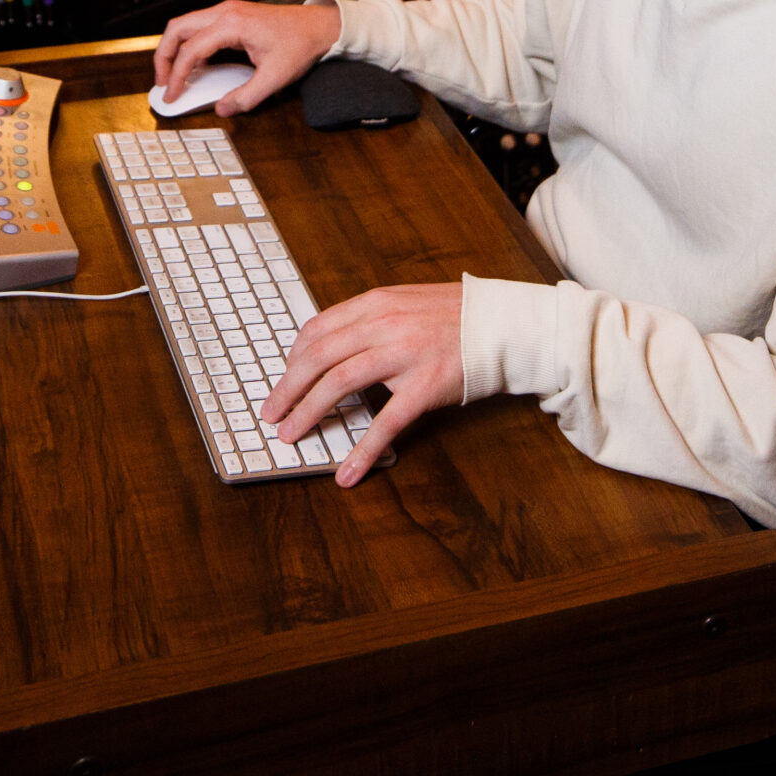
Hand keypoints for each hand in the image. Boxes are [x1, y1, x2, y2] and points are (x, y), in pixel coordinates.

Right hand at [151, 0, 340, 117]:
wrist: (320, 26)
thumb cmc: (300, 44)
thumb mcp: (274, 78)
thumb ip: (246, 97)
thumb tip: (222, 109)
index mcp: (232, 24)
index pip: (191, 50)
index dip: (177, 76)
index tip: (172, 95)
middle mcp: (225, 12)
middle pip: (176, 29)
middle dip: (164, 57)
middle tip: (162, 82)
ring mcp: (227, 10)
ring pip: (184, 25)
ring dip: (174, 48)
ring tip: (172, 75)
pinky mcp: (231, 15)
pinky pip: (198, 27)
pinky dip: (188, 44)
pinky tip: (193, 65)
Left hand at [263, 281, 462, 486]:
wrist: (505, 324)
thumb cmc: (457, 317)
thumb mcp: (407, 303)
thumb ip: (372, 319)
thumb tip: (333, 344)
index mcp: (376, 303)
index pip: (318, 329)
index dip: (293, 358)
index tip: (283, 378)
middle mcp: (384, 324)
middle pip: (318, 357)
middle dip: (287, 388)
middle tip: (270, 413)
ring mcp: (405, 355)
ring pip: (339, 384)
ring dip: (308, 412)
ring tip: (291, 435)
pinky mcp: (426, 387)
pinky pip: (385, 422)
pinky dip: (361, 450)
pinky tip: (347, 472)